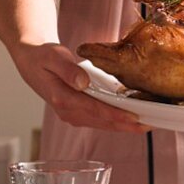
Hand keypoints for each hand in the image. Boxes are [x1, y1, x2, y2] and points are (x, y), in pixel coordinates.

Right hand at [12, 42, 148, 132]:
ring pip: (103, 124)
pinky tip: (131, 119)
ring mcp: (73, 115)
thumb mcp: (52, 56)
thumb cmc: (42, 56)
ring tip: (147, 125)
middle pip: (103, 122)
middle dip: (127, 125)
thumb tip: (83, 82)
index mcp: (62, 99)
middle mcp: (68, 112)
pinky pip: (100, 120)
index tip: (135, 117)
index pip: (95, 110)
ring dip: (124, 126)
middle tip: (151, 125)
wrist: (31, 61)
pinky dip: (116, 121)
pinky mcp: (78, 114)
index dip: (116, 115)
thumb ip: (67, 69)